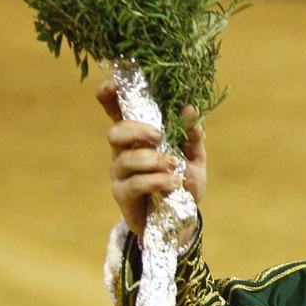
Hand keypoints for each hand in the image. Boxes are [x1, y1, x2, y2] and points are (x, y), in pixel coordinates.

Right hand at [98, 79, 205, 236]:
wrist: (181, 219)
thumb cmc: (183, 181)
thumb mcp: (195, 156)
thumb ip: (193, 134)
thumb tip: (191, 108)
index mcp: (138, 136)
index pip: (118, 112)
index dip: (110, 98)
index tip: (110, 86)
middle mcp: (123, 151)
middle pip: (115, 132)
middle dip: (135, 130)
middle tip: (158, 135)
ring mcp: (120, 173)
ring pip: (126, 159)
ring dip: (153, 160)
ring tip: (175, 166)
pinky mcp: (122, 194)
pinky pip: (135, 183)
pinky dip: (157, 181)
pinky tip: (174, 183)